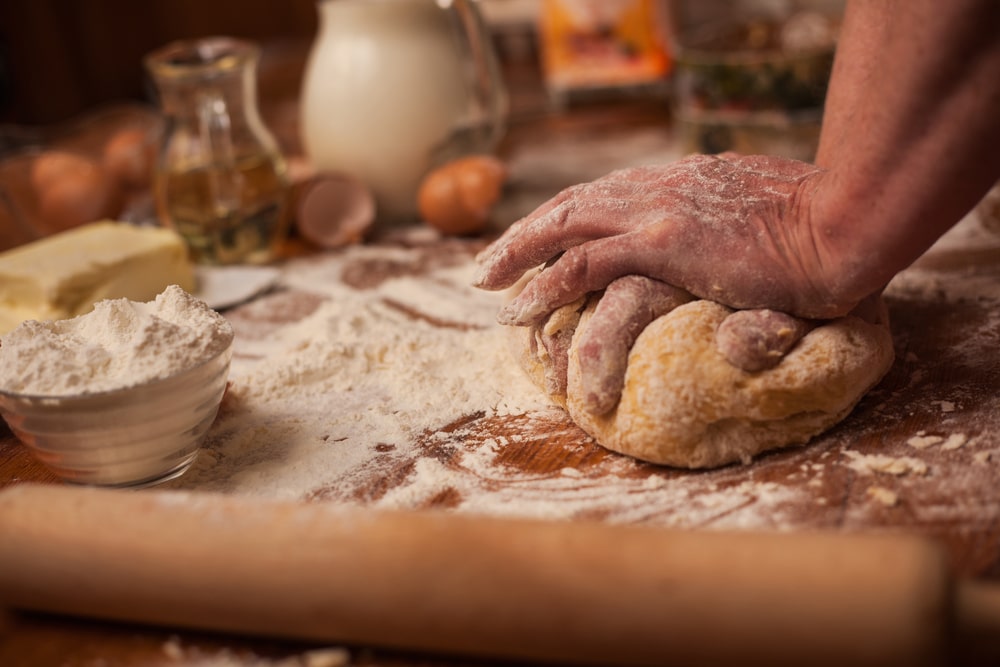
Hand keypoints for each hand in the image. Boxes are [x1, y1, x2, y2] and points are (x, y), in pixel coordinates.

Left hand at [474, 153, 855, 321]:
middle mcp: (660, 187)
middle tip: (489, 262)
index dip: (565, 216)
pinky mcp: (661, 242)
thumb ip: (730, 223)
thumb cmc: (823, 227)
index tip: (538, 237)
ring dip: (517, 253)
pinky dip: (544, 284)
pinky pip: (582, 264)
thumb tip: (722, 240)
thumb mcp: (763, 216)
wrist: (848, 223)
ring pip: (563, 227)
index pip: (605, 195)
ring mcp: (657, 211)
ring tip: (483, 280)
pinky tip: (518, 306)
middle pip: (570, 204)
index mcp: (683, 180)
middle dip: (524, 232)